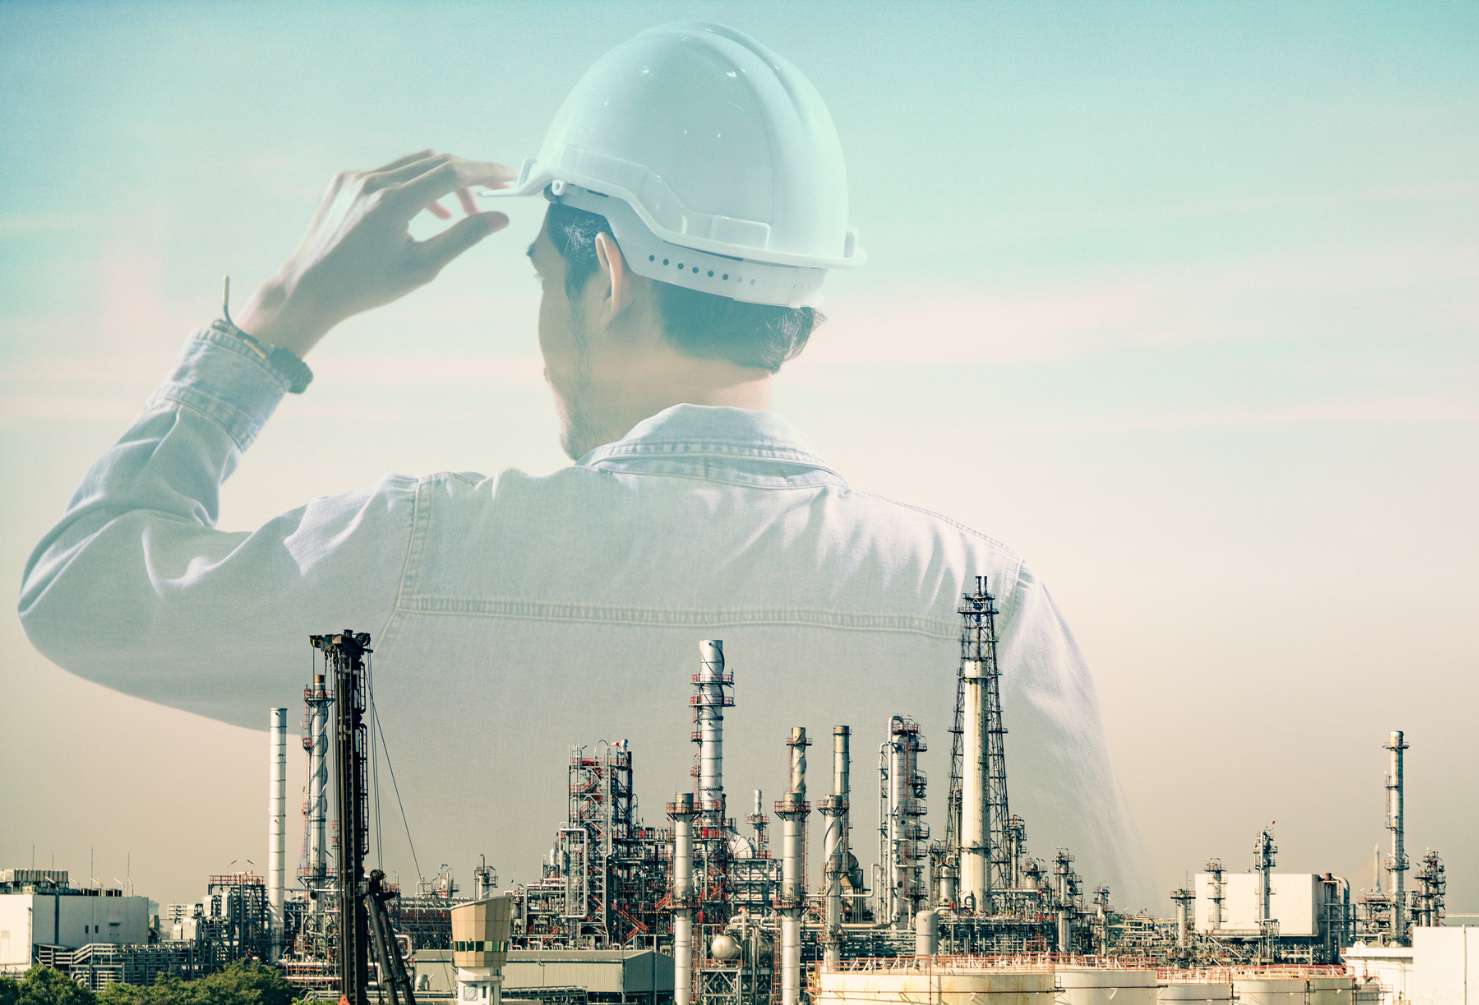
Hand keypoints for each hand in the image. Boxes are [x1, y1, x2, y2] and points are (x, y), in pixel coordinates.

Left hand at [236, 150, 515, 357]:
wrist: (309, 287)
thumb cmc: (367, 286)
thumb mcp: (422, 268)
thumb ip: (463, 237)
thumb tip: (499, 218)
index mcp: (393, 203)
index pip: (452, 174)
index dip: (485, 173)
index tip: (508, 177)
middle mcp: (373, 181)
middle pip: (436, 163)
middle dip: (469, 177)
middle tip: (492, 194)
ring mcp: (355, 177)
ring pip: (413, 164)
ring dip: (443, 180)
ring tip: (459, 210)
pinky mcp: (344, 180)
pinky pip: (389, 171)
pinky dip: (415, 183)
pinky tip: (425, 208)